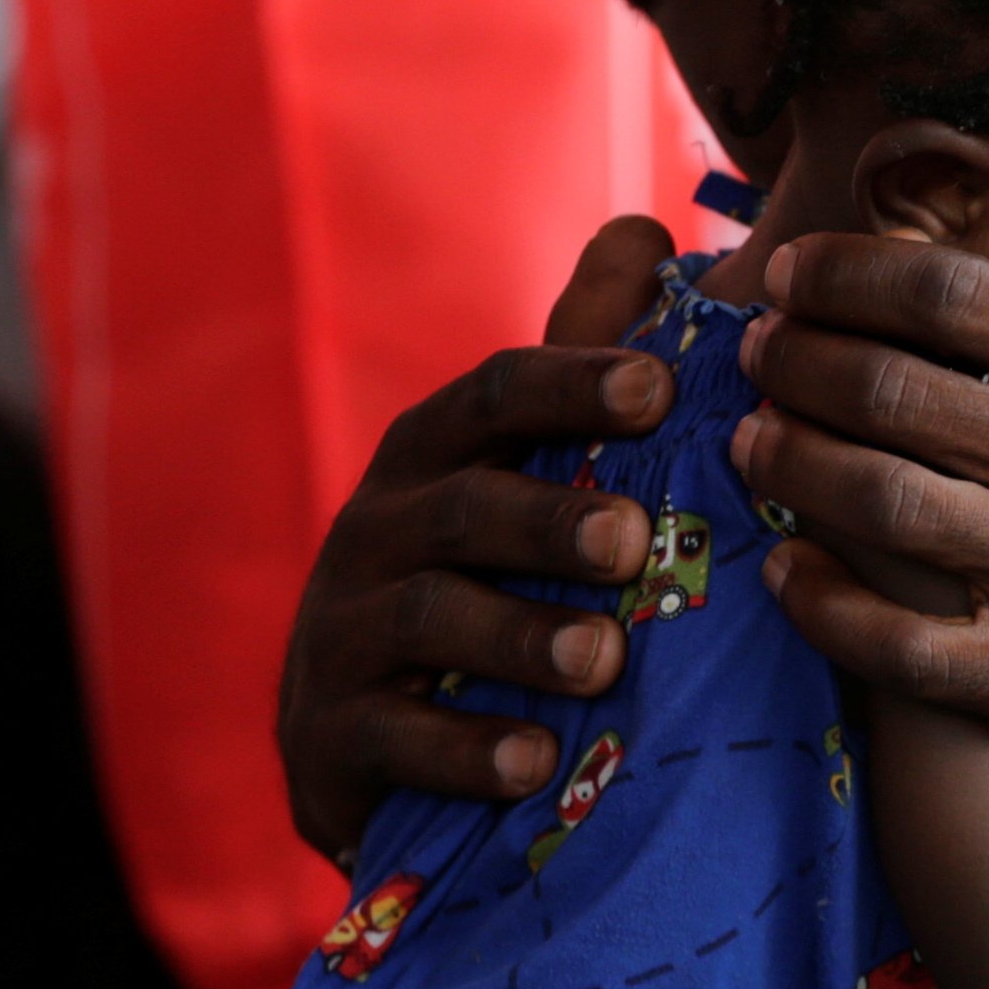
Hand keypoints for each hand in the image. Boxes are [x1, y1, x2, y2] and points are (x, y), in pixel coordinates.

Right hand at [274, 219, 678, 863]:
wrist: (381, 749)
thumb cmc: (493, 578)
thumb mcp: (529, 469)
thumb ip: (583, 356)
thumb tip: (645, 224)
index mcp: (435, 457)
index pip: (495, 396)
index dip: (570, 383)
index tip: (658, 385)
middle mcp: (377, 531)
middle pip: (464, 509)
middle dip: (550, 518)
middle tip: (635, 538)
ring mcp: (344, 635)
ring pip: (432, 621)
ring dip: (524, 636)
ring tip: (606, 661)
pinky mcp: (330, 741)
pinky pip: (394, 740)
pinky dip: (466, 750)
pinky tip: (535, 763)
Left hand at [736, 234, 988, 812]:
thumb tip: (919, 274)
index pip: (959, 294)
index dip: (851, 276)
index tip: (794, 276)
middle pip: (900, 388)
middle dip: (798, 361)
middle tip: (757, 357)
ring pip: (883, 502)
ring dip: (789, 463)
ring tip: (752, 442)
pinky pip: (899, 641)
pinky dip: (821, 600)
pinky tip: (786, 568)